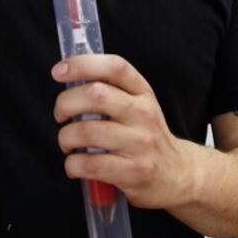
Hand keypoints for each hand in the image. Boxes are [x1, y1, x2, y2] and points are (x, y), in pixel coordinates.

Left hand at [52, 54, 198, 209]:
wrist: (178, 174)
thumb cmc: (146, 136)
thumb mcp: (138, 105)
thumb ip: (110, 90)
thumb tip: (68, 77)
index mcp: (143, 92)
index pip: (114, 67)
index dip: (82, 64)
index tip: (58, 72)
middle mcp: (144, 114)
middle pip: (96, 95)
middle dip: (65, 103)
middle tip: (61, 114)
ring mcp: (140, 144)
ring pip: (87, 131)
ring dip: (65, 137)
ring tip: (67, 143)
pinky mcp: (134, 172)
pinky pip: (90, 164)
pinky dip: (72, 164)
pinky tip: (75, 164)